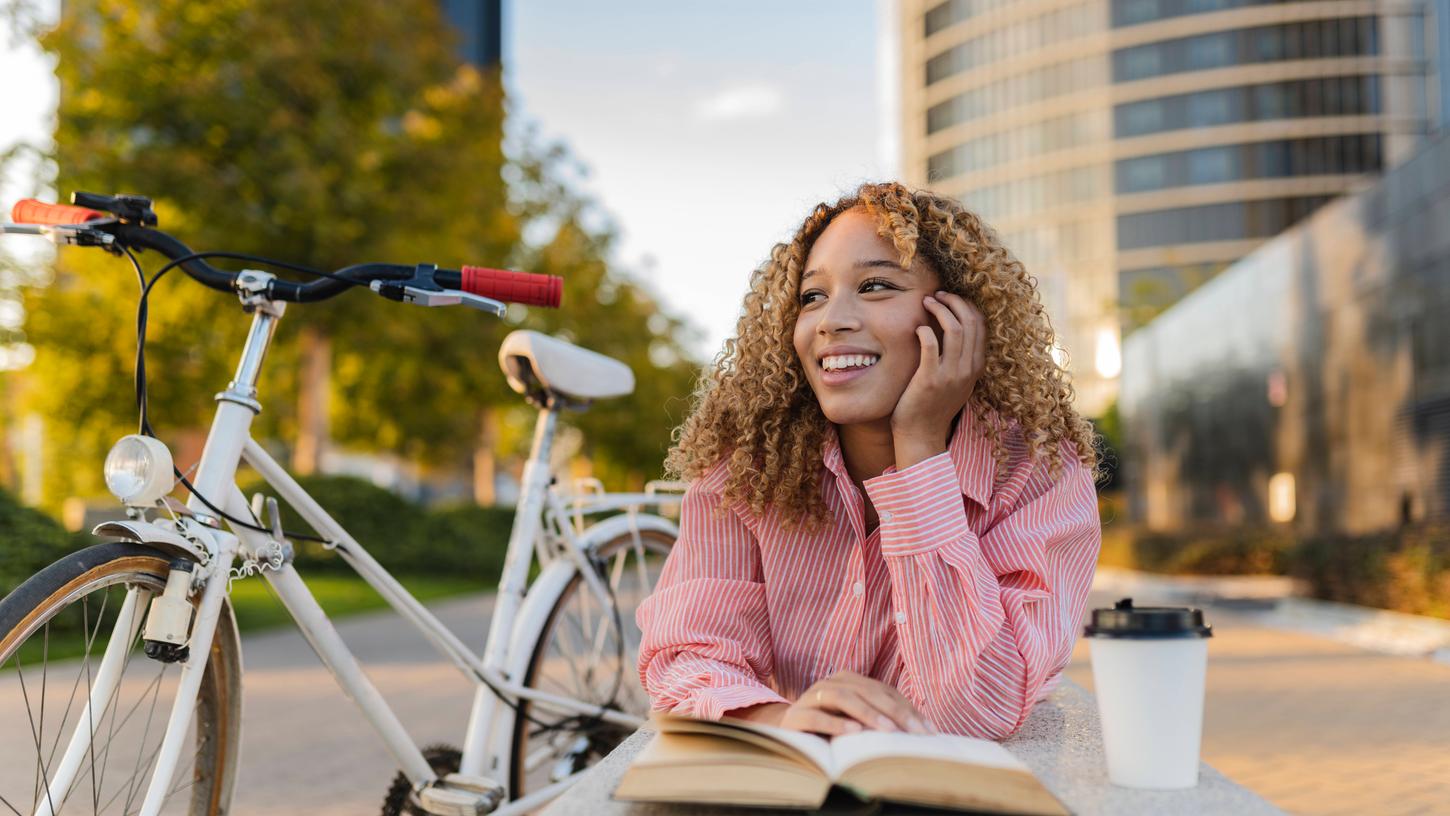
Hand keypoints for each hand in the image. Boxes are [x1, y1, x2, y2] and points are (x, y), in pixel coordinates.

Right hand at [780, 671, 934, 736]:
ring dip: (869, 713)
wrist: (784, 734)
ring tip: (889, 730)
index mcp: (849, 680)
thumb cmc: (828, 730)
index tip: (928, 731)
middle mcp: (831, 683)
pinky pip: (817, 716)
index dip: (908, 708)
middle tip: (917, 732)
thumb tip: (920, 730)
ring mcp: (811, 697)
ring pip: (844, 698)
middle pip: (868, 692)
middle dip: (896, 712)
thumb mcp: (857, 723)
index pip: (884, 691)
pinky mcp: (795, 715)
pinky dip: (836, 723)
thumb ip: (881, 720)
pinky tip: (854, 731)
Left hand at [890, 291, 985, 464]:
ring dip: (940, 309)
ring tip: (926, 301)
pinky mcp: (929, 380)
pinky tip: (917, 328)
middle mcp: (968, 369)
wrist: (921, 434)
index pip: (981, 325)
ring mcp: (950, 375)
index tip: (950, 298)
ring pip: (954, 329)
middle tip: (937, 295)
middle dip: (954, 301)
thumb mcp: (956, 380)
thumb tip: (952, 326)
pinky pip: (931, 346)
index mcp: (976, 366)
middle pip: (970, 322)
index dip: (967, 305)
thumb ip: (959, 357)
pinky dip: (925, 331)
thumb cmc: (933, 404)